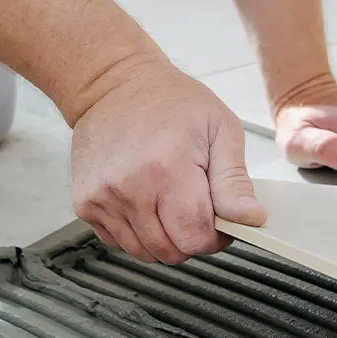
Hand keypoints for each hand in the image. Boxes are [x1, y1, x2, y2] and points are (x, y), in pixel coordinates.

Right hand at [70, 60, 266, 263]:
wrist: (114, 85)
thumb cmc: (172, 102)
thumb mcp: (220, 130)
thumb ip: (235, 182)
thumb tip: (251, 219)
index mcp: (167, 169)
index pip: (196, 238)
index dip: (215, 237)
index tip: (219, 218)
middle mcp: (129, 188)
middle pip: (171, 251)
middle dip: (191, 237)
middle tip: (196, 205)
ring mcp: (102, 199)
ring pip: (144, 253)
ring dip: (164, 238)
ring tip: (170, 200)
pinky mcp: (86, 204)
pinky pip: (120, 243)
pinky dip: (139, 233)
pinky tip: (146, 202)